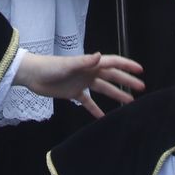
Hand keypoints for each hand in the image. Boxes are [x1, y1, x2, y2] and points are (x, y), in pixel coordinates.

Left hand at [15, 52, 144, 118]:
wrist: (32, 75)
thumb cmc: (49, 67)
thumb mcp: (68, 65)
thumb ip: (84, 62)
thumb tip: (99, 56)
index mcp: (89, 64)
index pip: (112, 62)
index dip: (126, 66)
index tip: (140, 71)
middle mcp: (88, 72)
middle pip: (111, 77)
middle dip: (126, 81)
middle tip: (141, 88)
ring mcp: (82, 82)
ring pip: (103, 89)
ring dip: (115, 95)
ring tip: (129, 103)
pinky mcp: (74, 93)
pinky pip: (88, 102)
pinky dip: (95, 109)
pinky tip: (103, 118)